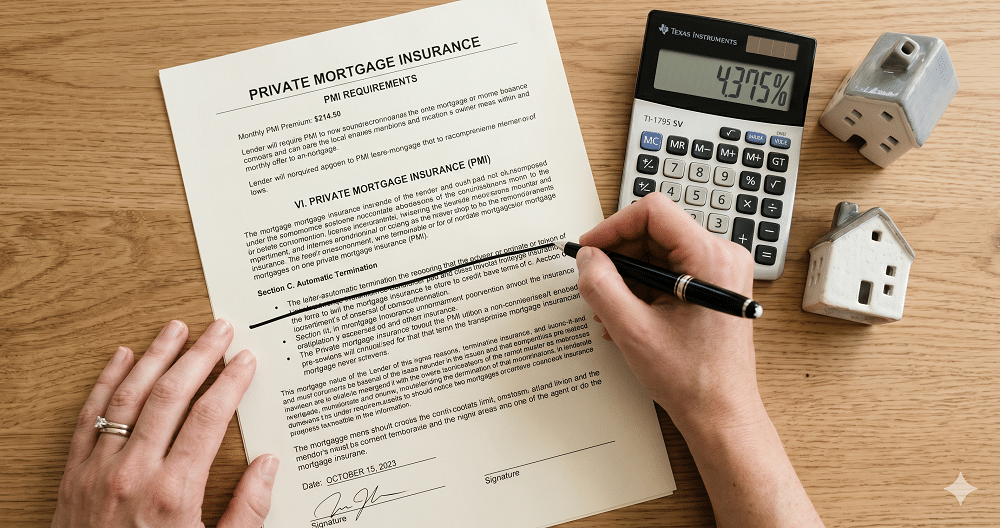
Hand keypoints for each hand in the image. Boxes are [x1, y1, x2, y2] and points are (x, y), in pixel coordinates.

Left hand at [51, 319, 277, 527]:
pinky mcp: (73, 475)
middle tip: (219, 329)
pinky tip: (121, 358)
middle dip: (199, 356)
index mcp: (174, 492)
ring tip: (175, 329)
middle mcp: (134, 473)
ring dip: (154, 356)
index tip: (245, 360)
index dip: (231, 382)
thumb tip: (269, 466)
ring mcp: (99, 470)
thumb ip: (248, 511)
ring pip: (129, 396)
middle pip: (171, 395)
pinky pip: (89, 416)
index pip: (210, 417)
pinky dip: (105, 382)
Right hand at [575, 193, 823, 527]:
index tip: (589, 249)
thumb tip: (587, 257)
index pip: (653, 212)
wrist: (721, 414)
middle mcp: (722, 257)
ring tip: (610, 310)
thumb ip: (601, 286)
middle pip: (655, 231)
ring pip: (658, 252)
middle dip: (619, 256)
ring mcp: (720, 271)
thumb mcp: (632, 330)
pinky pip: (669, 270)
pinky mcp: (713, 286)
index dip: (613, 227)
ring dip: (628, 276)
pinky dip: (643, 288)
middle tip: (594, 284)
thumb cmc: (692, 379)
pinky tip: (628, 317)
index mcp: (711, 258)